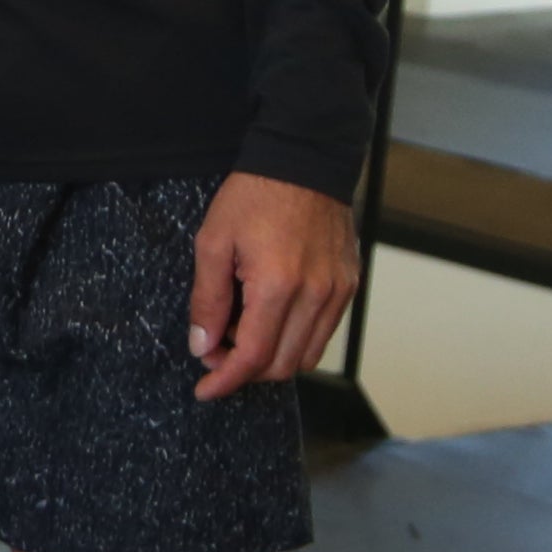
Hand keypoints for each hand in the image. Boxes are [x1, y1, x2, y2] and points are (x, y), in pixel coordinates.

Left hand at [183, 170, 359, 401]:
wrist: (304, 162)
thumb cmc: (254, 196)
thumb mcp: (213, 243)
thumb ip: (207, 300)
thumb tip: (202, 346)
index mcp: (278, 285)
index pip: (254, 357)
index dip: (226, 380)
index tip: (205, 390)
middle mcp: (316, 295)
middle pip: (281, 365)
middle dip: (244, 369)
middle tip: (215, 350)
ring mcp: (338, 292)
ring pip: (305, 355)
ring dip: (270, 358)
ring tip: (241, 330)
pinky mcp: (349, 286)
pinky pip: (322, 333)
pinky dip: (294, 339)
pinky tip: (268, 318)